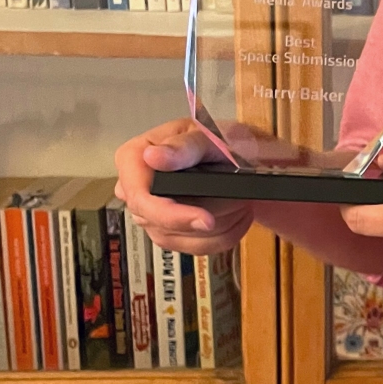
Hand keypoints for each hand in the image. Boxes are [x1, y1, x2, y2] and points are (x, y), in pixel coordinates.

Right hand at [114, 118, 253, 255]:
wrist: (245, 157)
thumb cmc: (224, 140)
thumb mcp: (212, 135)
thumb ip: (185, 146)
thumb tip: (153, 156)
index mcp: (137, 156)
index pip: (139, 197)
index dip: (169, 213)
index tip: (205, 219)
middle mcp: (138, 188)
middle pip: (161, 222)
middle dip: (208, 212)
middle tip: (239, 197)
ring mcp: (151, 214)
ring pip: (182, 238)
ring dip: (221, 223)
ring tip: (240, 200)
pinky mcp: (169, 232)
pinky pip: (194, 248)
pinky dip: (223, 234)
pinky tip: (237, 214)